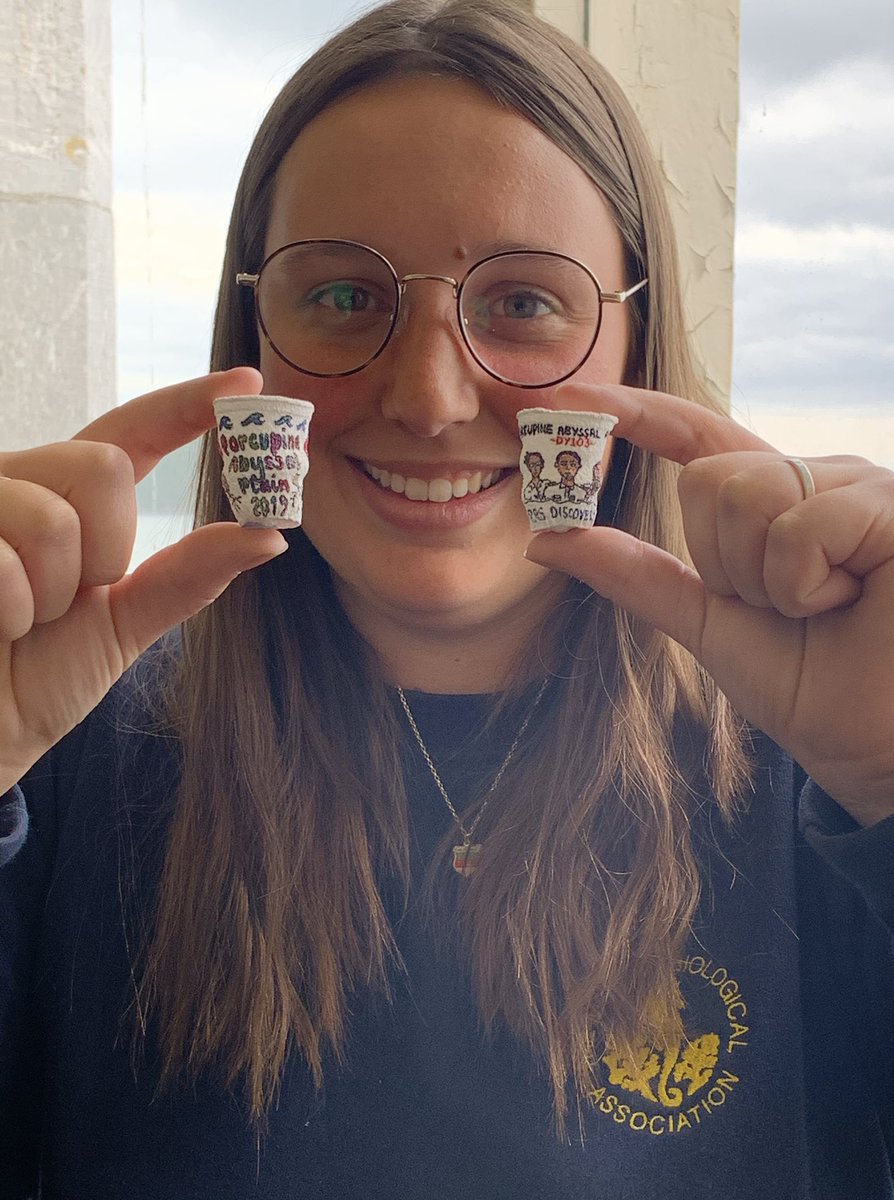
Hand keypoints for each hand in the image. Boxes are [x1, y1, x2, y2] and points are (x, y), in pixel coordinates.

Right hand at [0, 368, 286, 791]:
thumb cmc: (39, 676)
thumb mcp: (127, 623)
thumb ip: (189, 576)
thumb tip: (270, 538)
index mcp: (68, 500)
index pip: (132, 434)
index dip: (187, 406)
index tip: (247, 383)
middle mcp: (21, 484)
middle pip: (104, 468)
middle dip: (107, 549)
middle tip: (76, 597)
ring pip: (54, 517)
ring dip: (53, 593)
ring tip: (24, 618)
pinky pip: (3, 560)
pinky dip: (13, 612)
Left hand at [525, 383, 893, 826]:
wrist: (877, 745)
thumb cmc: (811, 688)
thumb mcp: (706, 625)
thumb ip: (634, 574)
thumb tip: (544, 539)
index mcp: (774, 503)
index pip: (697, 439)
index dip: (638, 413)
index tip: (572, 394)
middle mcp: (817, 481)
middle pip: (710, 480)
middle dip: (724, 562)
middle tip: (779, 607)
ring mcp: (860, 488)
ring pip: (750, 495)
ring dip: (767, 580)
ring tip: (823, 606)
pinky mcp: (891, 506)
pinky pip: (802, 525)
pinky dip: (806, 585)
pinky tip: (852, 602)